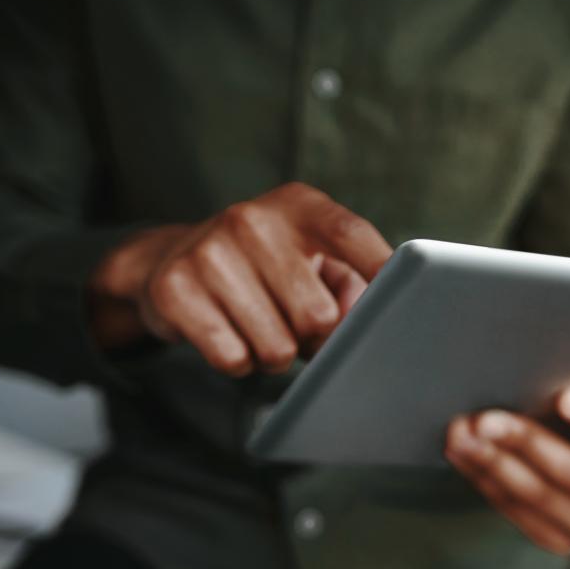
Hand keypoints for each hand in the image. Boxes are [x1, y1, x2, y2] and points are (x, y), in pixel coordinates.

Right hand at [88, 182, 391, 374]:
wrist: (169, 262)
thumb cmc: (266, 268)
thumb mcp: (311, 258)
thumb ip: (352, 283)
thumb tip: (366, 316)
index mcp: (299, 205)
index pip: (352, 237)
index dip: (381, 274)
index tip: (400, 306)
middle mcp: (252, 219)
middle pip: (318, 316)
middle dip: (315, 339)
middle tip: (297, 326)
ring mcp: (210, 251)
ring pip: (276, 347)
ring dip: (275, 354)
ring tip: (260, 327)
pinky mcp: (175, 289)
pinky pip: (233, 358)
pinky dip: (239, 362)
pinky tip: (229, 334)